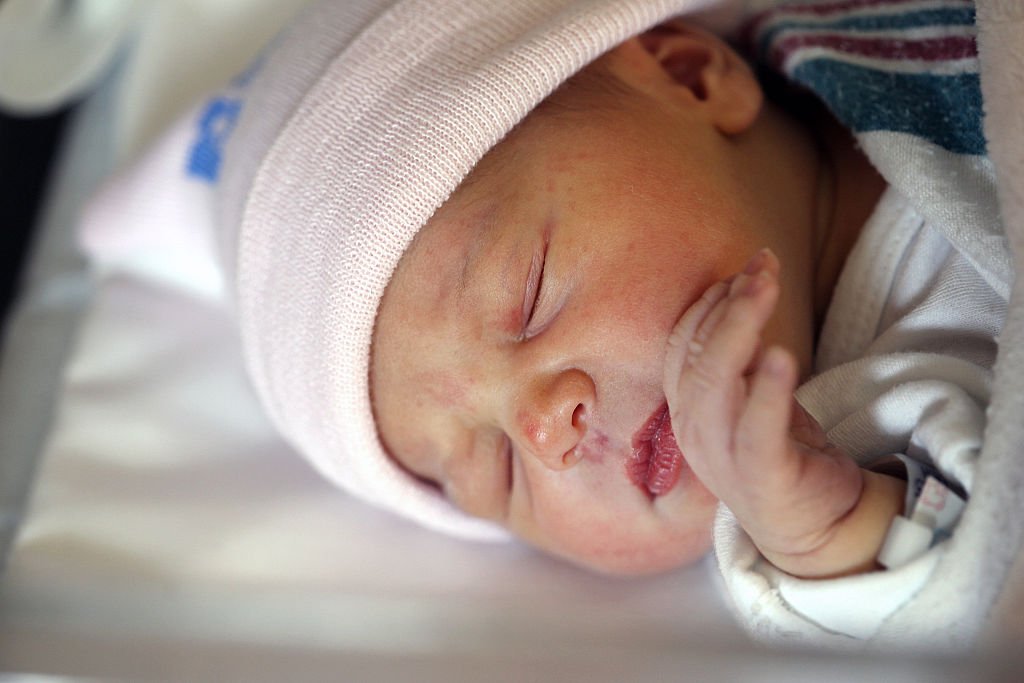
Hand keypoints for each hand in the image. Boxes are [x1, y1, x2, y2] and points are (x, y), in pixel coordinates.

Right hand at [664, 249, 903, 577]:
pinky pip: (756, 431)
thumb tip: (749, 285)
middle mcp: (694, 430)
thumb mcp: (756, 392)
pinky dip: (767, 392)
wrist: (814, 525)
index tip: (750, 267)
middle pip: (696, 358)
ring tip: (765, 292)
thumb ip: (745, 350)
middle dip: (727, 306)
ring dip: (739, 331)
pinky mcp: (760, 478)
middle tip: (762, 268)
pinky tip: (782, 356)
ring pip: (715, 386)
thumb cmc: (780, 450)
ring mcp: (721, 457)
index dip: (711, 301)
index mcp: (687, 408)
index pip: (682, 344)